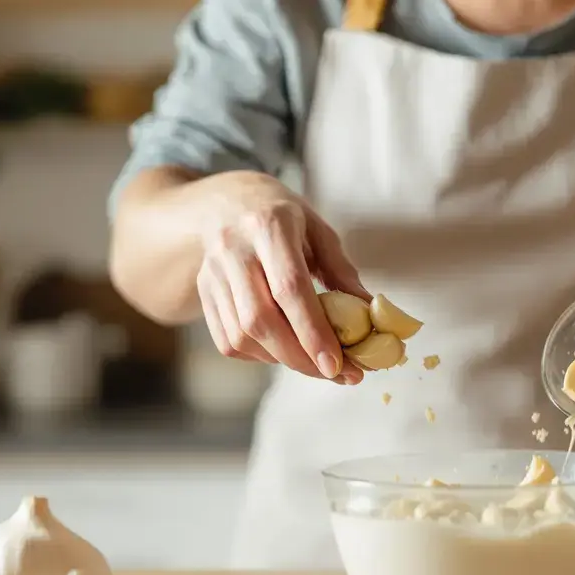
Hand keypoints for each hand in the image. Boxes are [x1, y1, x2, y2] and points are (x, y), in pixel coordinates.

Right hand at [196, 171, 369, 384]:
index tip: (337, 364)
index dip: (313, 331)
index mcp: (268, 225)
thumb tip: (371, 315)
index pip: (290, 288)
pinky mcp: (203, 292)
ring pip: (242, 335)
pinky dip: (259, 356)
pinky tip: (282, 351)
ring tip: (312, 362)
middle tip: (333, 373)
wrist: (225, 200)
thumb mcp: (317, 230)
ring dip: (281, 360)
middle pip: (261, 319)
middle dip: (299, 357)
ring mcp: (212, 272)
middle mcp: (233, 249)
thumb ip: (341, 272)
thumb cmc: (281, 216)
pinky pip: (227, 340)